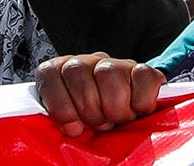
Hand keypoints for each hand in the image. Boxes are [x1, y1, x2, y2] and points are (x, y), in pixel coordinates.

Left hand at [34, 53, 164, 137]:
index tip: (73, 128)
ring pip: (108, 73)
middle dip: (89, 109)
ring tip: (117, 119)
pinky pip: (143, 77)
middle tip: (100, 123)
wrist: (129, 130)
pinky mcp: (143, 71)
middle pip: (77, 72)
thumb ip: (62, 121)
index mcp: (63, 74)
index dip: (59, 104)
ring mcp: (116, 64)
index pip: (50, 73)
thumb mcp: (73, 126)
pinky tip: (137, 110)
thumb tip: (64, 129)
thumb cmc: (95, 129)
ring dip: (114, 107)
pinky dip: (141, 101)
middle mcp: (88, 63)